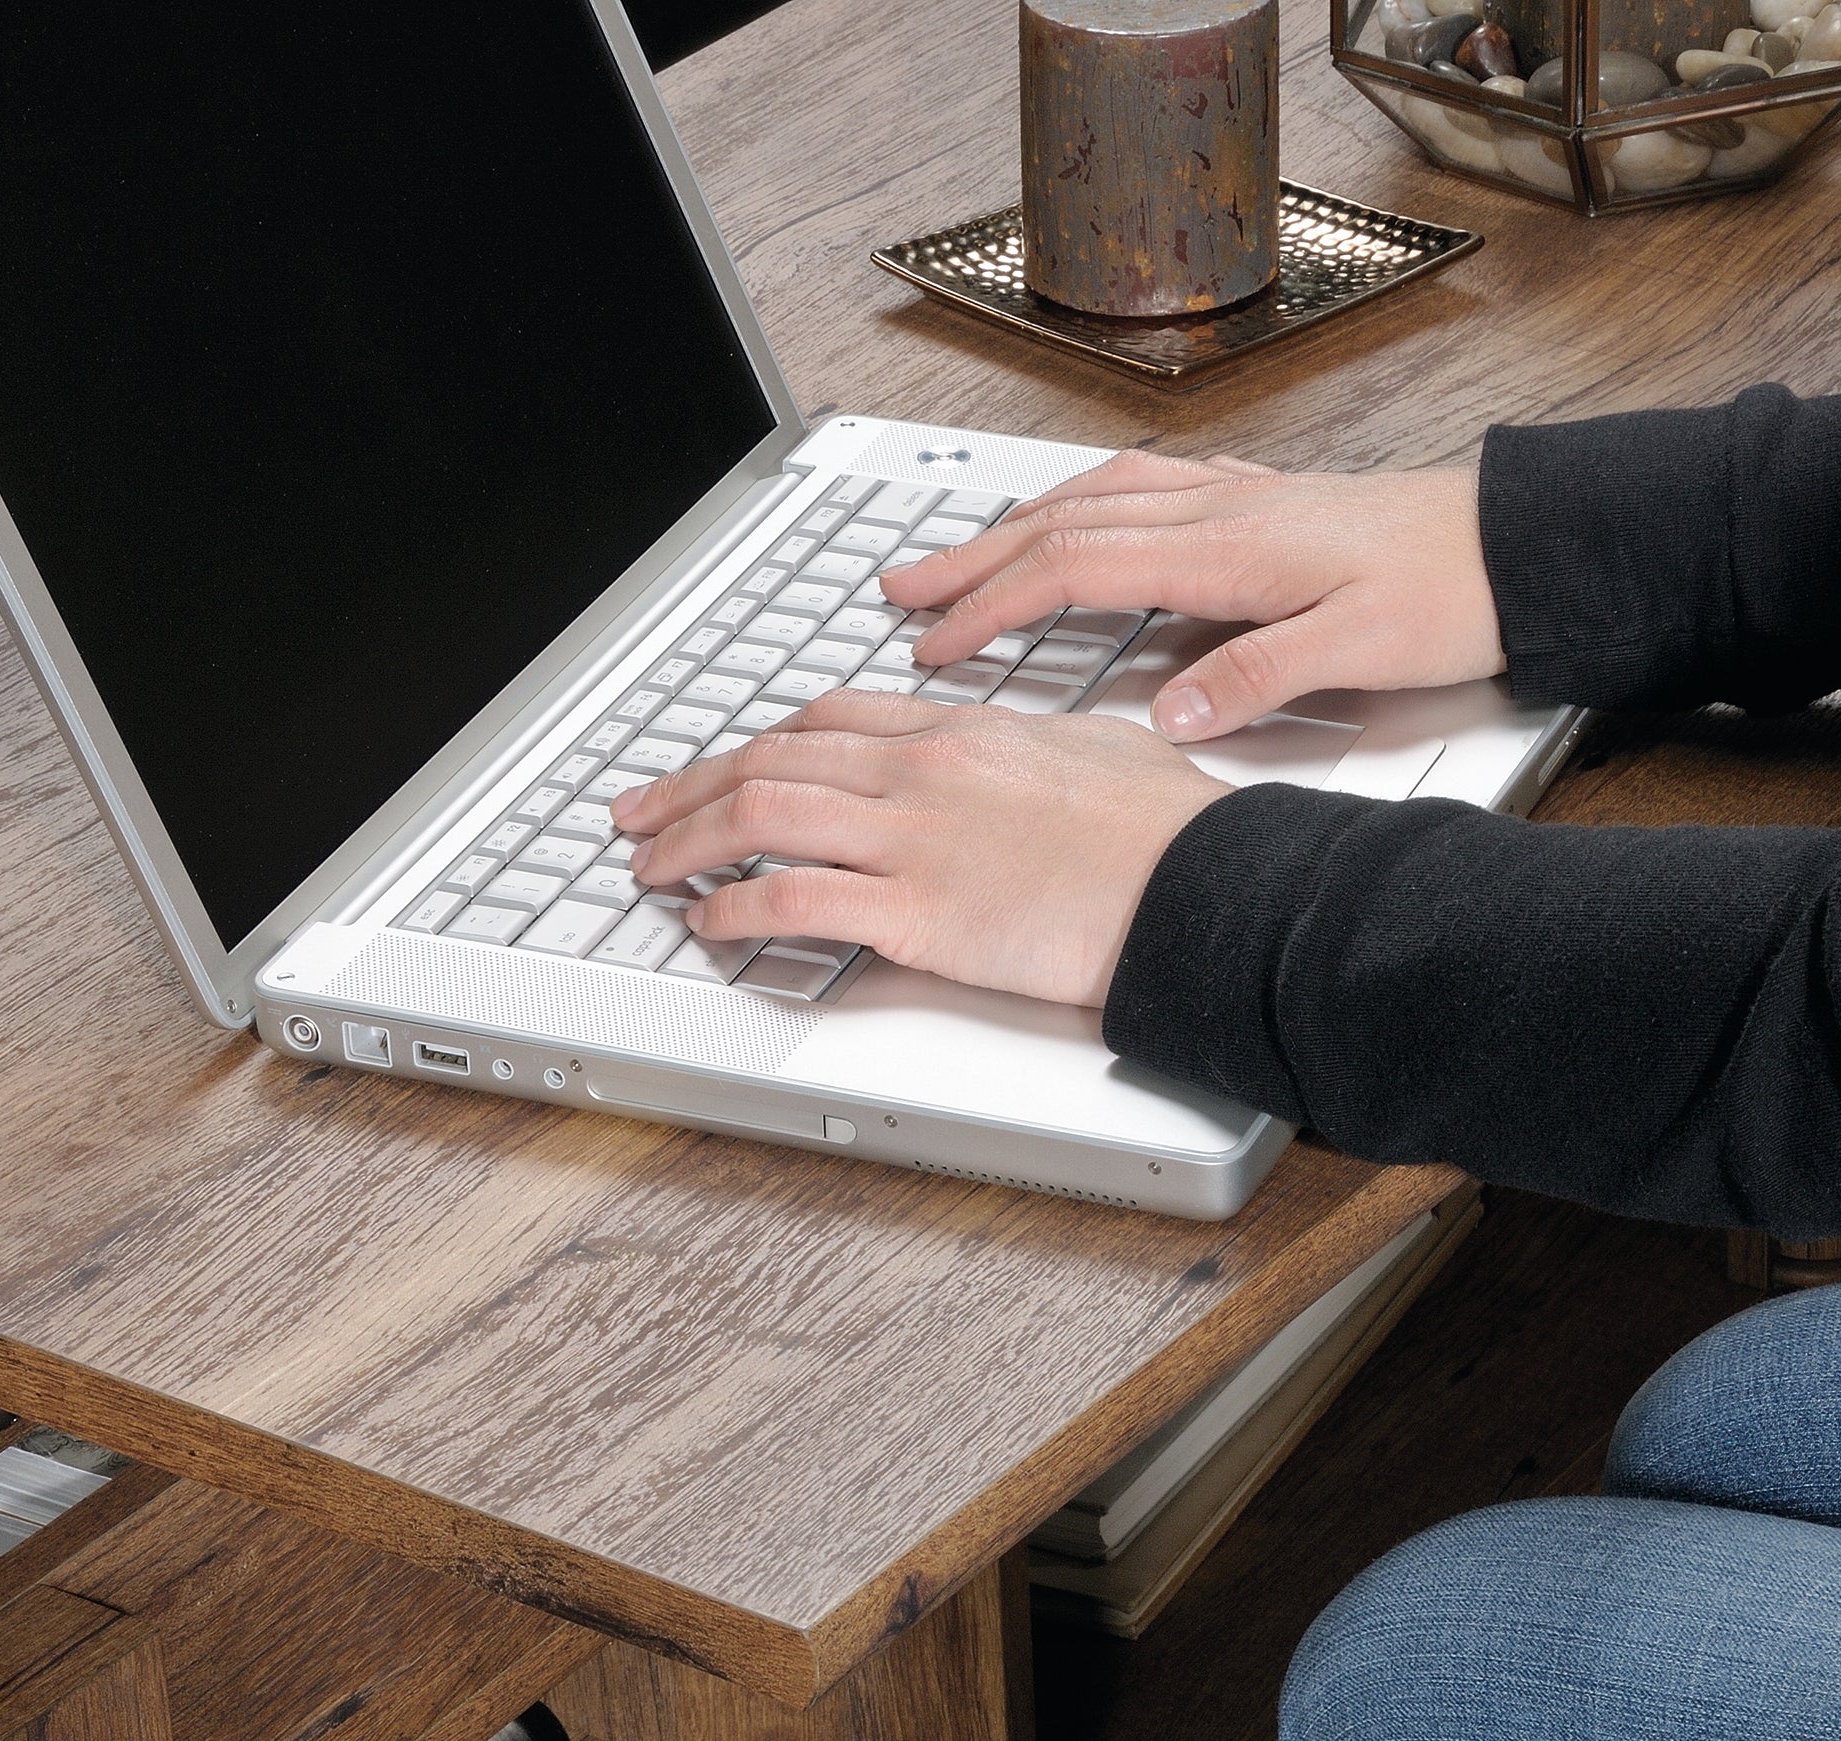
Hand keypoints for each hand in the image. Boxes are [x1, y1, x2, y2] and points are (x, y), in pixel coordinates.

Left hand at [610, 690, 1226, 1008]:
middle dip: (687, 787)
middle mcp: (921, 771)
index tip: (721, 764)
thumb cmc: (1164, 831)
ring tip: (647, 865)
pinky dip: (736, 908)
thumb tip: (1001, 753)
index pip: (825, 718)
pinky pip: (795, 900)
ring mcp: (914, 838)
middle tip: (638, 812)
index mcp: (960, 731)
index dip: (755, 741)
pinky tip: (709, 921)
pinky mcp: (919, 911)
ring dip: (687, 840)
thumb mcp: (1087, 749)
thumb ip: (1021, 746)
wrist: (1202, 883)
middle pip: (770, 760)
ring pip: (761, 816)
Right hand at [887, 450, 1503, 740]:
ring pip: (1093, 498)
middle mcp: (1218, 509)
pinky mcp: (1257, 501)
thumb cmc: (1449, 592)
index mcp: (1228, 547)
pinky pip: (1140, 489)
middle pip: (1062, 523)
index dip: (994, 606)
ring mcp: (1233, 498)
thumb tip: (1165, 712)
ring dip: (1014, 526)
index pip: (1076, 570)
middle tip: (900, 585)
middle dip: (971, 556)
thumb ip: (1254, 676)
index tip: (935, 643)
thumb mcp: (1358, 649)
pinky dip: (1082, 503)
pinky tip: (1075, 515)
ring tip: (958, 553)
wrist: (1518, 542)